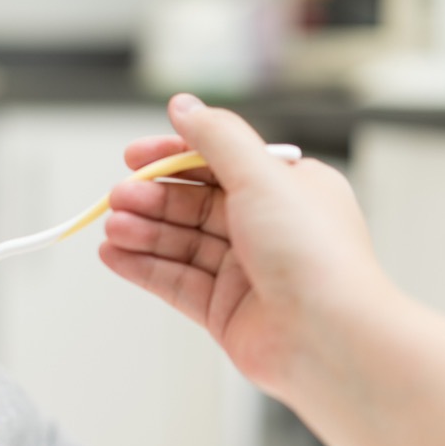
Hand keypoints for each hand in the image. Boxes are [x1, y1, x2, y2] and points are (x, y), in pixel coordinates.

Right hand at [98, 94, 385, 399]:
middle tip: (118, 198)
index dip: (172, 156)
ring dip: (142, 232)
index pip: (218, 162)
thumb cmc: (314, 257)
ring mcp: (246, 271)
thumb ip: (216, 138)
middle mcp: (268, 228)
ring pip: (180, 242)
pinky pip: (174, 281)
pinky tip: (114, 257)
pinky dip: (142, 267)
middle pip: (193, 203)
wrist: (331, 340)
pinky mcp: (225, 310)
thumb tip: (184, 106)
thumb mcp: (261, 176)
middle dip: (152, 198)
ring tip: (112, 229)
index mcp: (288, 189)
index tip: (134, 156)